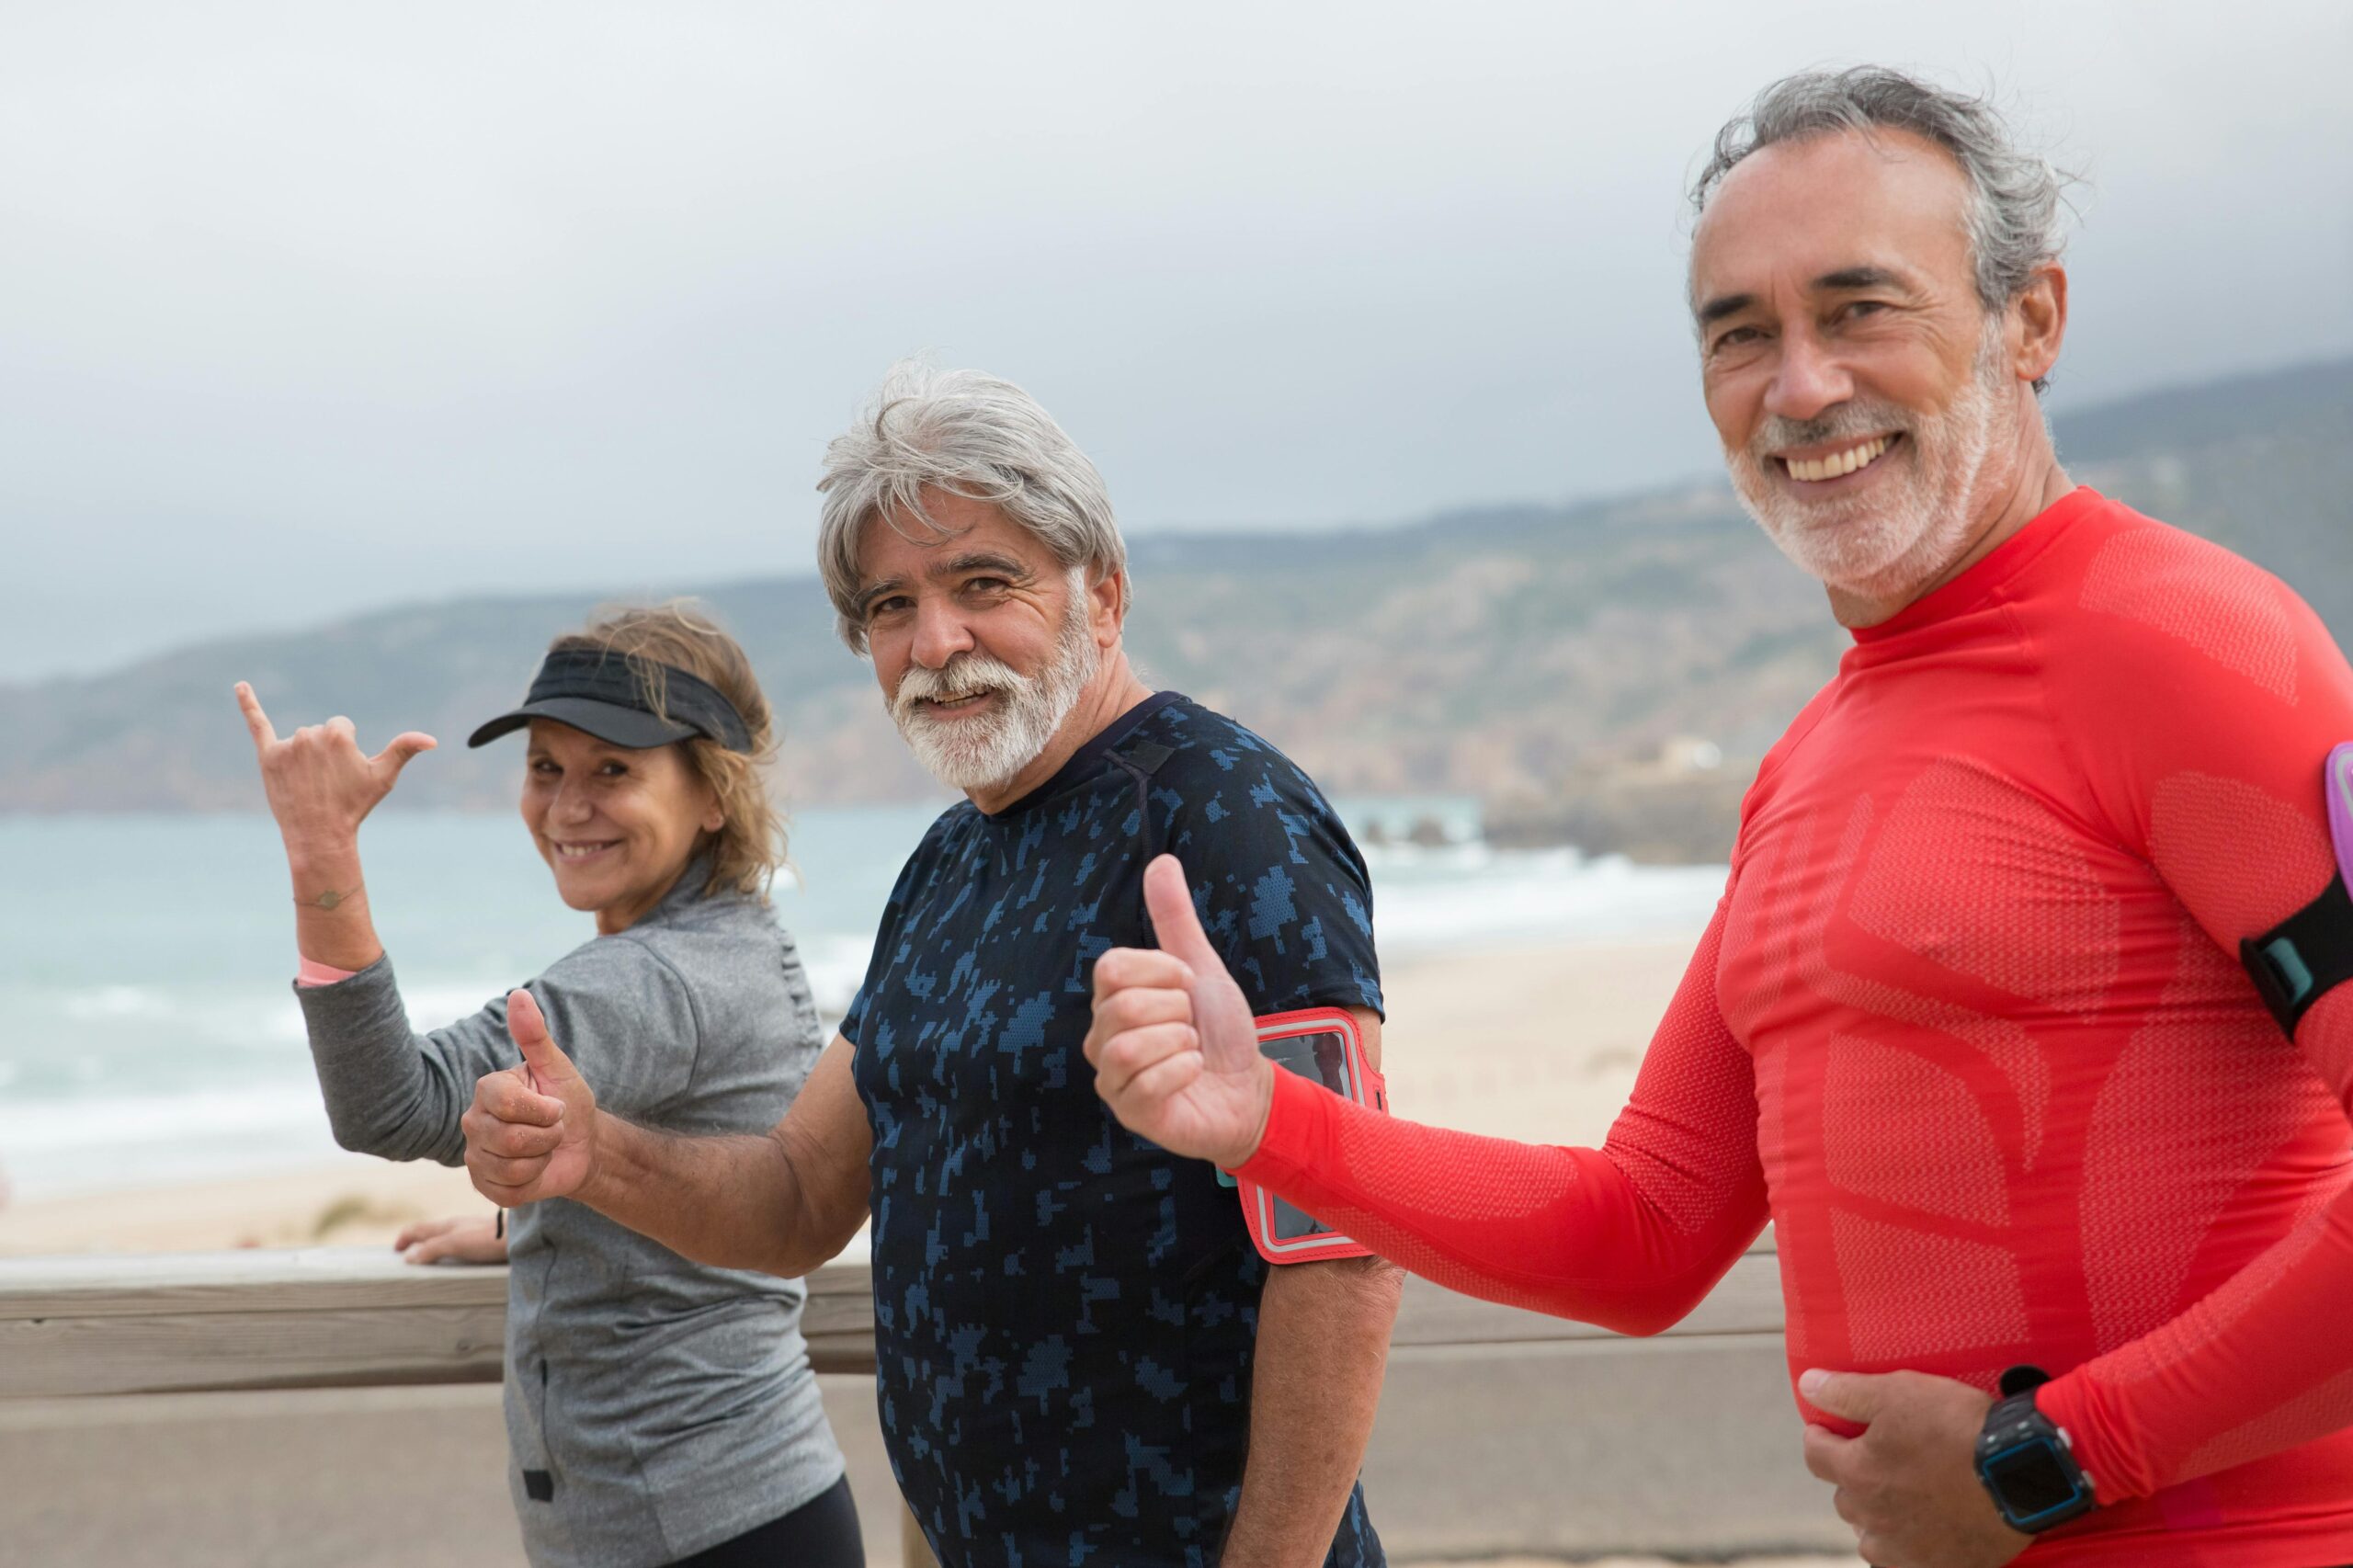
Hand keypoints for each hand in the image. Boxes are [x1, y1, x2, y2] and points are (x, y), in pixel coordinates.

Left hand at [235, 681, 433, 854]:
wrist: (320, 834)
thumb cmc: (354, 805)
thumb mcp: (383, 777)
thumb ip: (404, 749)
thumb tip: (432, 740)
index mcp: (337, 733)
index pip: (342, 727)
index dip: (346, 752)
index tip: (344, 774)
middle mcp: (309, 734)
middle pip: (321, 732)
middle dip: (325, 754)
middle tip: (327, 783)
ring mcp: (286, 745)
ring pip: (300, 740)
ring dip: (305, 757)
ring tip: (309, 785)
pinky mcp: (267, 756)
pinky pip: (257, 724)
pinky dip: (248, 703)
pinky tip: (240, 686)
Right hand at [395, 1215, 507, 1265]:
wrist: (522, 1235)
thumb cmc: (490, 1238)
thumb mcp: (456, 1243)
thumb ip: (433, 1248)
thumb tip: (408, 1257)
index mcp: (448, 1225)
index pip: (419, 1229)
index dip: (405, 1238)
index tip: (395, 1251)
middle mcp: (459, 1225)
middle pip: (431, 1231)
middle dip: (417, 1240)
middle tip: (407, 1253)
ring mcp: (473, 1230)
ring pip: (446, 1235)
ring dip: (433, 1244)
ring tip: (428, 1256)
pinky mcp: (485, 1238)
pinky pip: (460, 1242)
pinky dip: (449, 1248)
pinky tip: (457, 1256)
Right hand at [462, 990, 600, 1206]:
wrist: (582, 1145)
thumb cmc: (570, 1102)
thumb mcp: (559, 1068)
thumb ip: (536, 1036)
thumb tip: (519, 995)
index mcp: (488, 1089)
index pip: (508, 1103)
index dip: (545, 1110)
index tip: (557, 1106)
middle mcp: (473, 1121)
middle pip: (511, 1138)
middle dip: (549, 1135)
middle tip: (554, 1128)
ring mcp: (475, 1154)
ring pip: (511, 1166)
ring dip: (542, 1157)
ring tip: (545, 1147)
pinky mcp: (483, 1185)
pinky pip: (509, 1190)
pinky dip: (533, 1180)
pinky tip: (535, 1168)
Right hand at [1084, 854, 1272, 1168]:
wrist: (1248, 1088)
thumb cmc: (1219, 1030)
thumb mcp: (1201, 967)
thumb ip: (1176, 920)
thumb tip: (1161, 861)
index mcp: (1112, 999)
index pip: (1111, 967)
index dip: (1161, 971)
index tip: (1187, 984)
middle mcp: (1101, 1037)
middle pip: (1124, 1006)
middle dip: (1177, 1011)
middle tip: (1192, 1025)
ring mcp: (1111, 1078)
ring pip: (1129, 1047)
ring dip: (1180, 1043)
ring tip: (1192, 1050)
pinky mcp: (1129, 1113)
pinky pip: (1148, 1083)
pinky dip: (1185, 1071)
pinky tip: (1194, 1073)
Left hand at [1801, 1368, 2032, 1567]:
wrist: (2023, 1472)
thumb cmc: (1958, 1428)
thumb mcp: (1899, 1393)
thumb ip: (1847, 1392)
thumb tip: (1807, 1386)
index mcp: (1858, 1473)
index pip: (1815, 1456)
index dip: (1819, 1437)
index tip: (1826, 1429)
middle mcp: (1874, 1517)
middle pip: (1844, 1497)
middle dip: (1852, 1477)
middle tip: (1875, 1460)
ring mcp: (1906, 1549)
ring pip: (1871, 1537)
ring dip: (1875, 1519)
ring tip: (1896, 1500)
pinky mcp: (1941, 1567)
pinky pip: (1905, 1564)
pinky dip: (1905, 1550)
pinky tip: (1919, 1535)